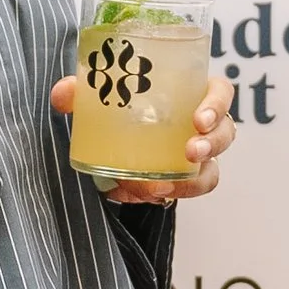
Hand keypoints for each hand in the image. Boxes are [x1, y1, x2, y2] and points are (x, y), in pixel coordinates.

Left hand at [49, 74, 236, 202]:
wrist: (115, 142)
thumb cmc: (121, 107)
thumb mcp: (103, 98)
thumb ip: (82, 93)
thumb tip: (62, 93)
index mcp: (190, 94)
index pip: (220, 93)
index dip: (217, 104)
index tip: (198, 119)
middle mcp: (200, 126)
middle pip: (225, 133)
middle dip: (211, 144)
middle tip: (189, 152)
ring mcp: (196, 157)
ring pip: (211, 171)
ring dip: (192, 180)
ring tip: (162, 185)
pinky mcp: (182, 181)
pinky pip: (185, 192)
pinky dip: (165, 195)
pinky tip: (140, 194)